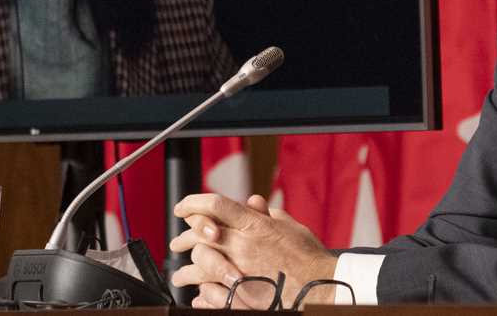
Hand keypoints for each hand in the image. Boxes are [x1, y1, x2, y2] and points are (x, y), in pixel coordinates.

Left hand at [170, 193, 336, 307]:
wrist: (319, 288)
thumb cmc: (309, 258)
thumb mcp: (290, 226)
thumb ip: (267, 213)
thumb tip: (252, 202)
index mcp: (254, 225)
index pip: (215, 204)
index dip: (194, 202)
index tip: (182, 207)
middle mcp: (242, 245)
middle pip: (200, 234)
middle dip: (185, 237)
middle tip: (177, 243)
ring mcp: (239, 270)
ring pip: (199, 266)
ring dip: (186, 270)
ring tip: (180, 275)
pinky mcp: (240, 294)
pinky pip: (210, 292)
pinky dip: (201, 293)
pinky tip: (197, 294)